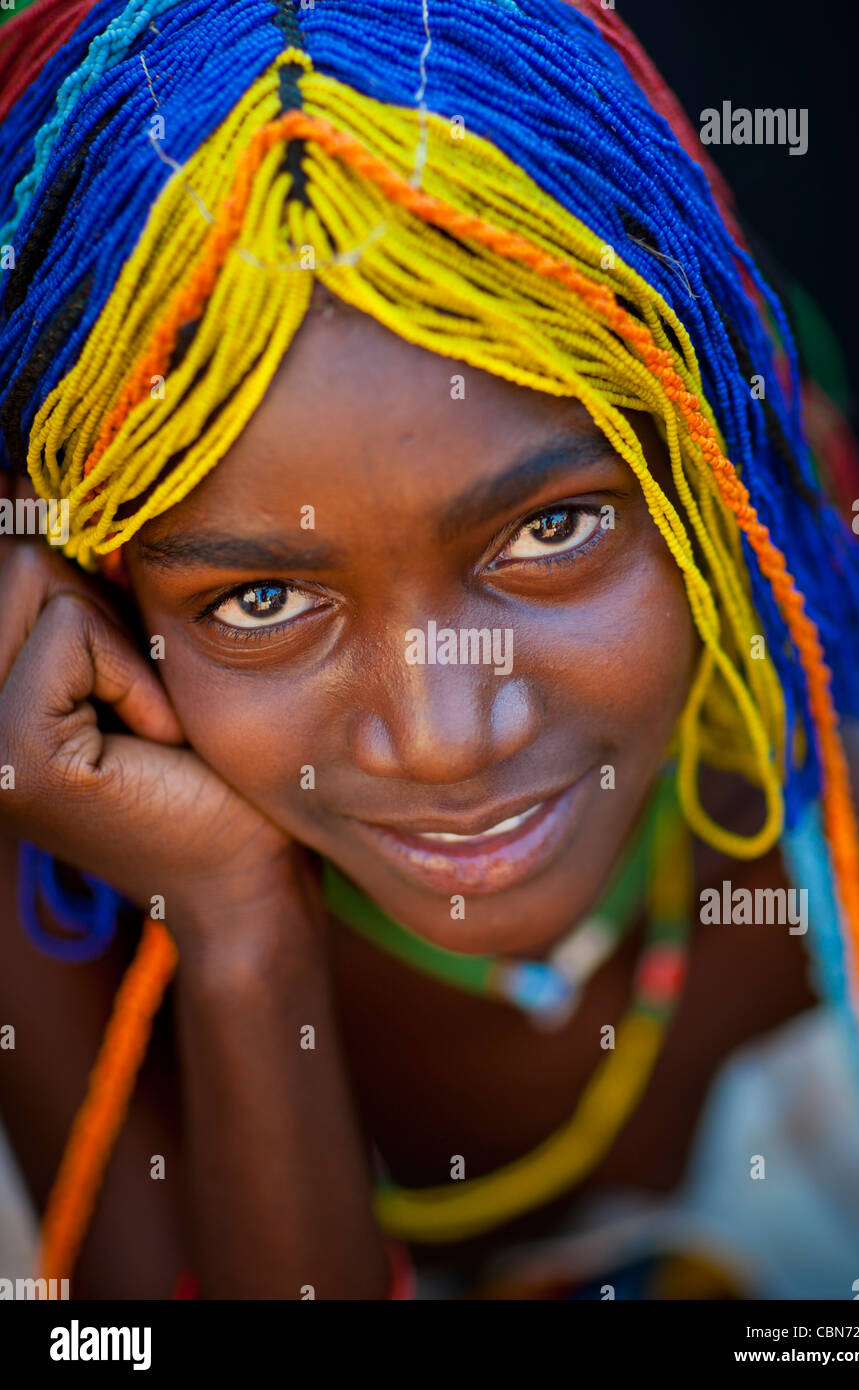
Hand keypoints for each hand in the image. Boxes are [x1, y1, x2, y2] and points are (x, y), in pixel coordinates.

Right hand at [0, 538, 299, 930]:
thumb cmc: (199, 755)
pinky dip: (133, 672)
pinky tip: (150, 738)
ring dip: (117, 636)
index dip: (78, 575)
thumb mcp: (124, 646)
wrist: (243, 871)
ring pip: (36, 571)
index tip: (119, 663)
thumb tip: (35, 466)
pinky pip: (75, 630)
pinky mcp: (9, 754)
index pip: (1, 538)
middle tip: (136, 692)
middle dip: (100, 602)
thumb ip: (74, 579)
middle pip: (13, 546)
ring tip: (140, 713)